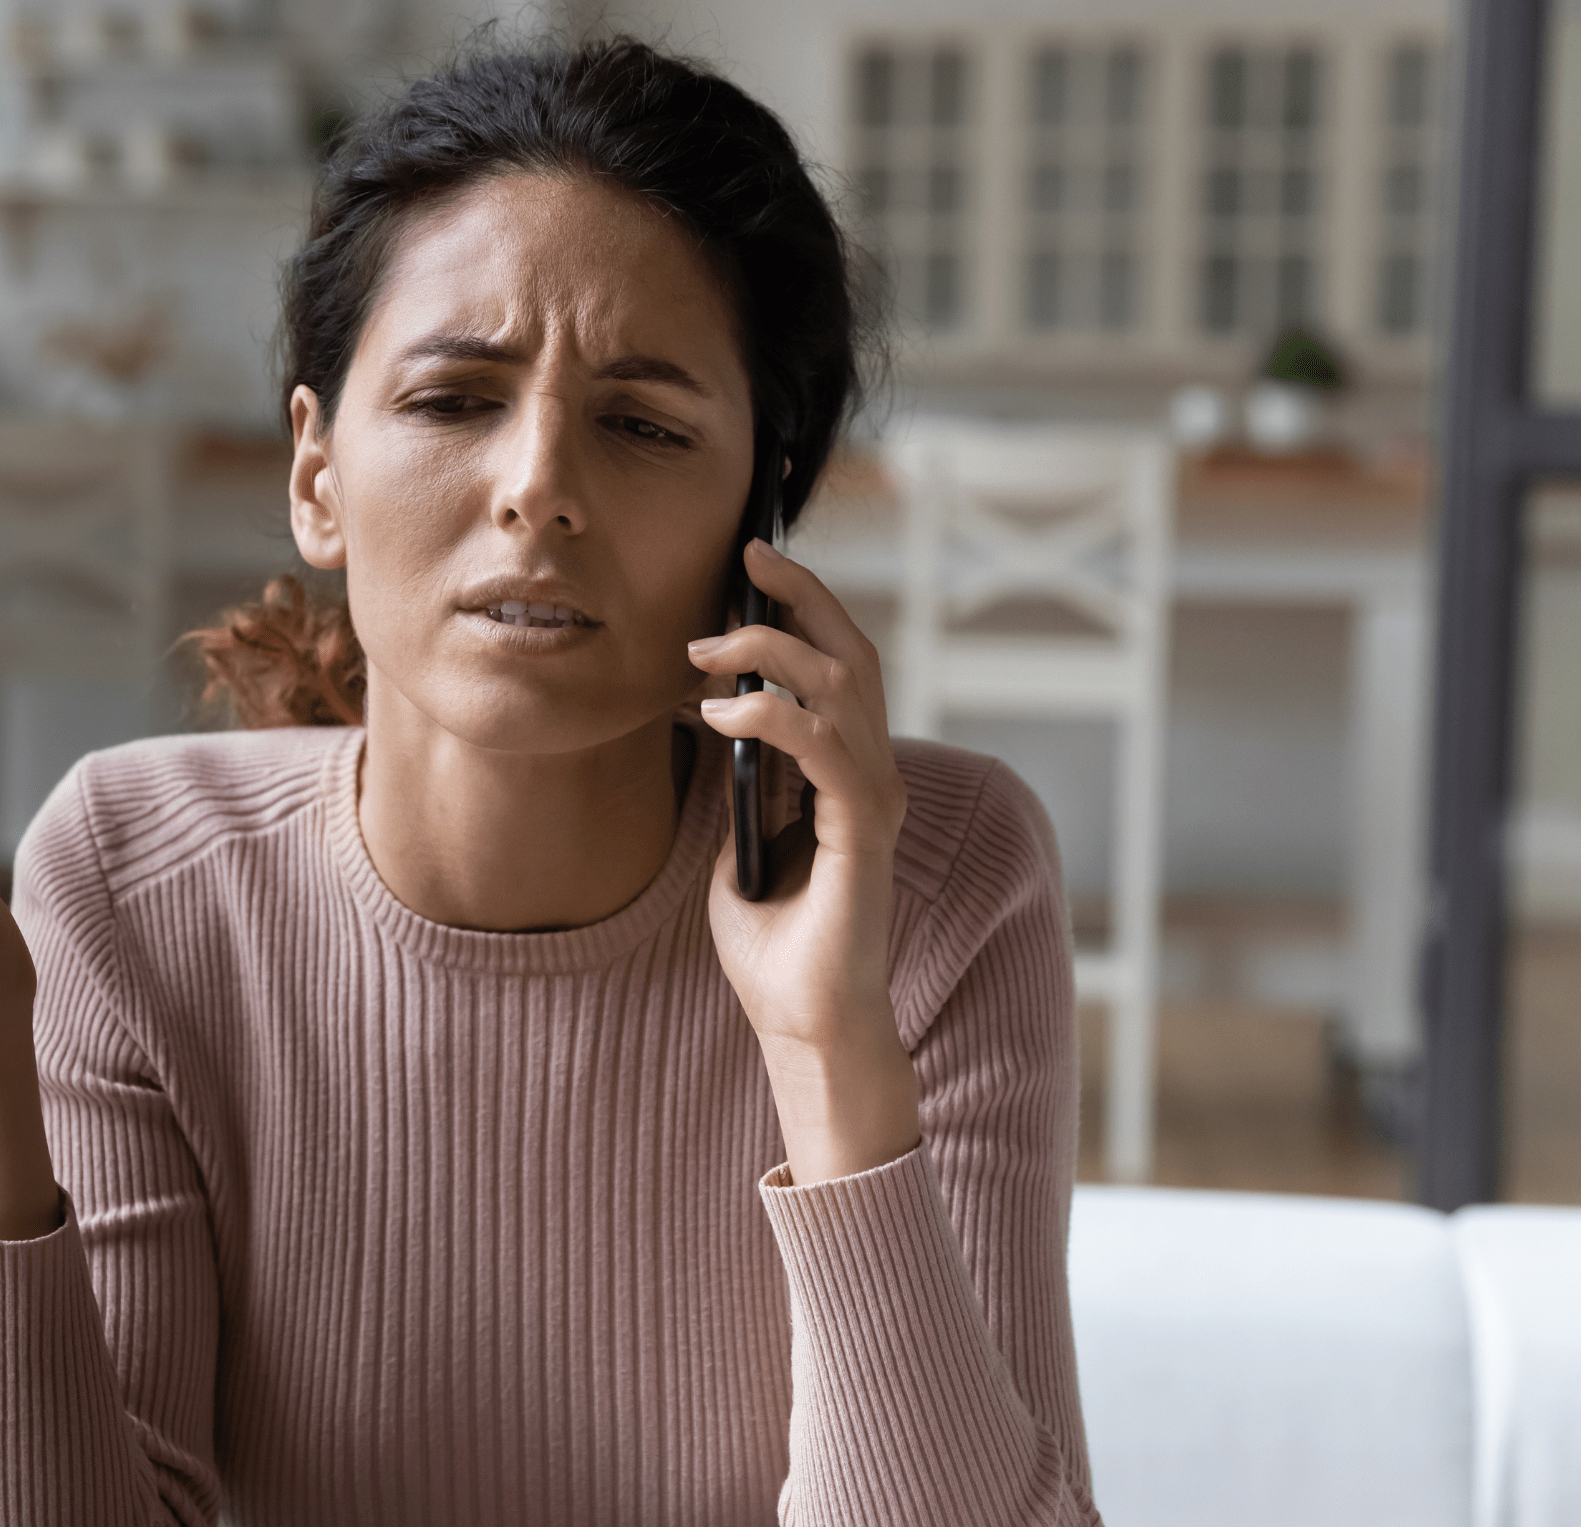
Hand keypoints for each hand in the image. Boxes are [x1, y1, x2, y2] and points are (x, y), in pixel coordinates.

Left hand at [688, 539, 919, 1183]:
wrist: (802, 1024)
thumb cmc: (773, 946)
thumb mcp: (735, 845)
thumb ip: (735, 788)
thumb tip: (705, 724)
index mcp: (848, 775)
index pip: (838, 668)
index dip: (803, 610)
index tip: (750, 566)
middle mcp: (873, 777)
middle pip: (854, 655)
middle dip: (803, 597)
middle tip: (749, 555)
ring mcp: (875, 802)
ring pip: (844, 687)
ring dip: (772, 653)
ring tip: (705, 649)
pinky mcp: (864, 833)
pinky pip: (826, 749)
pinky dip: (774, 718)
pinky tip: (723, 715)